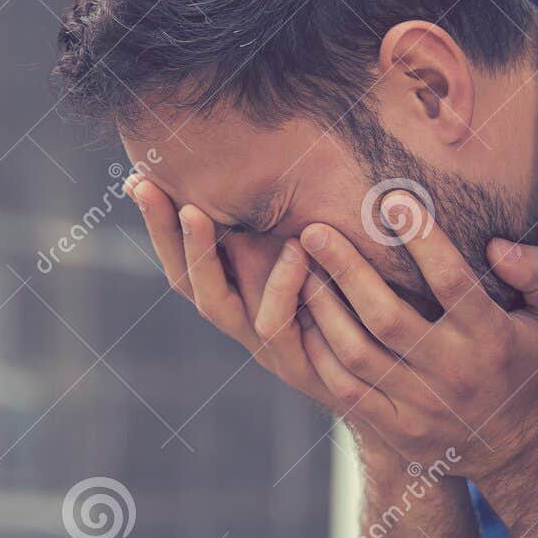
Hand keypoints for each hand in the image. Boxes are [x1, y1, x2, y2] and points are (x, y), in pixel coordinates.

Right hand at [125, 174, 391, 454]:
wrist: (400, 384)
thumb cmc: (362, 310)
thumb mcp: (326, 262)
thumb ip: (301, 224)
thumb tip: (290, 153)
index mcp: (243, 296)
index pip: (184, 257)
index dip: (158, 224)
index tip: (136, 178)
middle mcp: (244, 322)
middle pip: (184, 278)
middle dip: (161, 231)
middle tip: (146, 187)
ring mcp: (268, 347)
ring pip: (216, 304)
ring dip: (202, 254)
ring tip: (195, 211)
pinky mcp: (301, 366)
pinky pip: (276, 323)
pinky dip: (282, 283)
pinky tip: (296, 248)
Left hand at [296, 191, 537, 481]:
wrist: (520, 451)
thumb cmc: (529, 367)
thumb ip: (534, 274)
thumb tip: (494, 244)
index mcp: (490, 339)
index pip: (452, 282)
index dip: (422, 239)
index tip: (393, 201)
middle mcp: (453, 373)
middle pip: (386, 316)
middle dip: (345, 268)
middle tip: (313, 230)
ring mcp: (421, 406)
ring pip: (357, 353)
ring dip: (322, 308)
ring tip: (298, 269)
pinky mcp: (397, 430)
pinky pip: (346, 390)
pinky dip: (320, 353)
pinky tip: (305, 320)